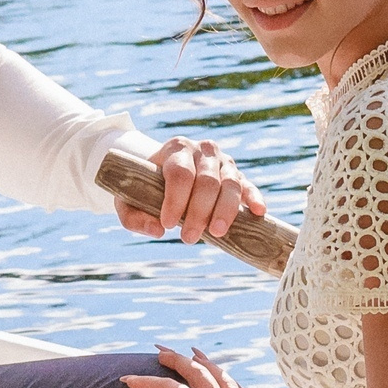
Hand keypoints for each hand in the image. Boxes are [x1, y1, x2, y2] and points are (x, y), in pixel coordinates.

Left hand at [115, 136, 266, 243]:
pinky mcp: (238, 176)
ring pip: (230, 184)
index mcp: (176, 149)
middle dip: (198, 212)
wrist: (163, 171)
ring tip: (215, 233)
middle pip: (207, 181)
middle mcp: (203, 151)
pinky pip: (248, 186)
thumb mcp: (128, 199)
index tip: (168, 224)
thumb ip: (133, 216)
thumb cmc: (144, 187)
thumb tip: (158, 231)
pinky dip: (254, 198)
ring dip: (224, 211)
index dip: (176, 199)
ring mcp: (223, 162)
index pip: (180, 173)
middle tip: (188, 238)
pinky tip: (258, 213)